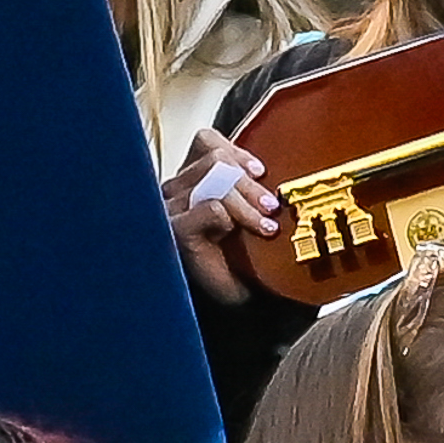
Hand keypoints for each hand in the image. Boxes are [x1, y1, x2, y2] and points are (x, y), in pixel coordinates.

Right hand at [163, 129, 277, 307]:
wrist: (233, 301)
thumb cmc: (240, 259)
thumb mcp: (248, 212)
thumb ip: (248, 185)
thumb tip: (271, 164)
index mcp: (193, 180)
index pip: (206, 141)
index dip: (237, 151)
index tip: (261, 172)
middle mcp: (176, 192)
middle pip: (214, 158)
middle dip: (248, 182)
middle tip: (271, 207)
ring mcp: (172, 210)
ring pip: (213, 179)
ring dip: (246, 201)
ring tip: (263, 224)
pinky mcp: (176, 231)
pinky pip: (210, 207)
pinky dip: (232, 217)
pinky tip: (237, 236)